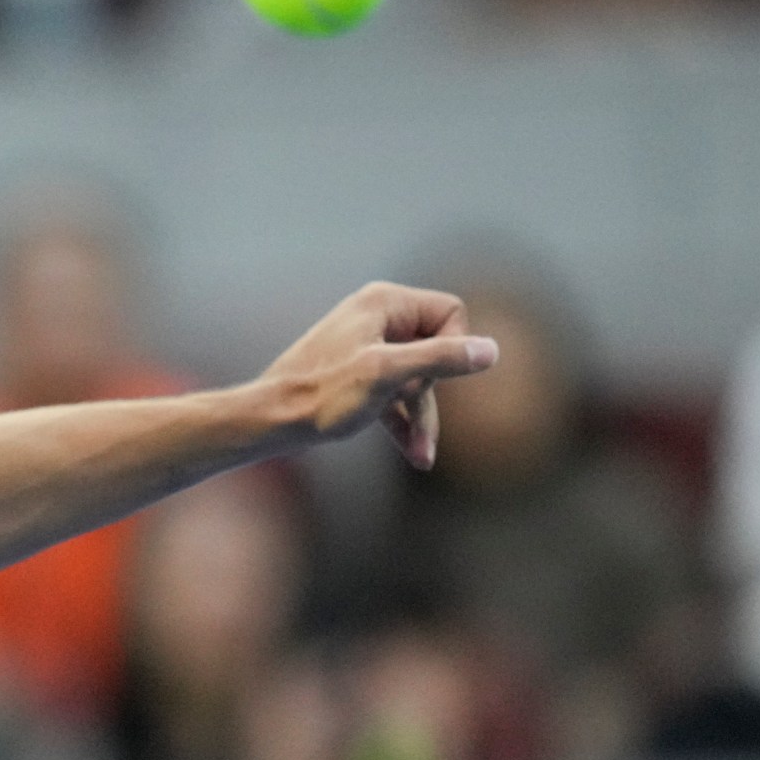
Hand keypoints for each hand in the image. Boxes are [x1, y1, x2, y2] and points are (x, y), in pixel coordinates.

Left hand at [260, 281, 498, 469]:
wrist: (269, 420)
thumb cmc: (322, 395)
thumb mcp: (387, 374)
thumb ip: (440, 359)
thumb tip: (491, 350)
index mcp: (384, 302)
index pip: (452, 313)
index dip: (450, 348)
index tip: (418, 377)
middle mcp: (377, 317)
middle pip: (437, 349)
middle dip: (430, 391)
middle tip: (403, 407)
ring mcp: (368, 347)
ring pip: (417, 379)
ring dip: (422, 417)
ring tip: (422, 456)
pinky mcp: (359, 377)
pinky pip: (396, 395)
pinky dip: (404, 422)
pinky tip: (416, 454)